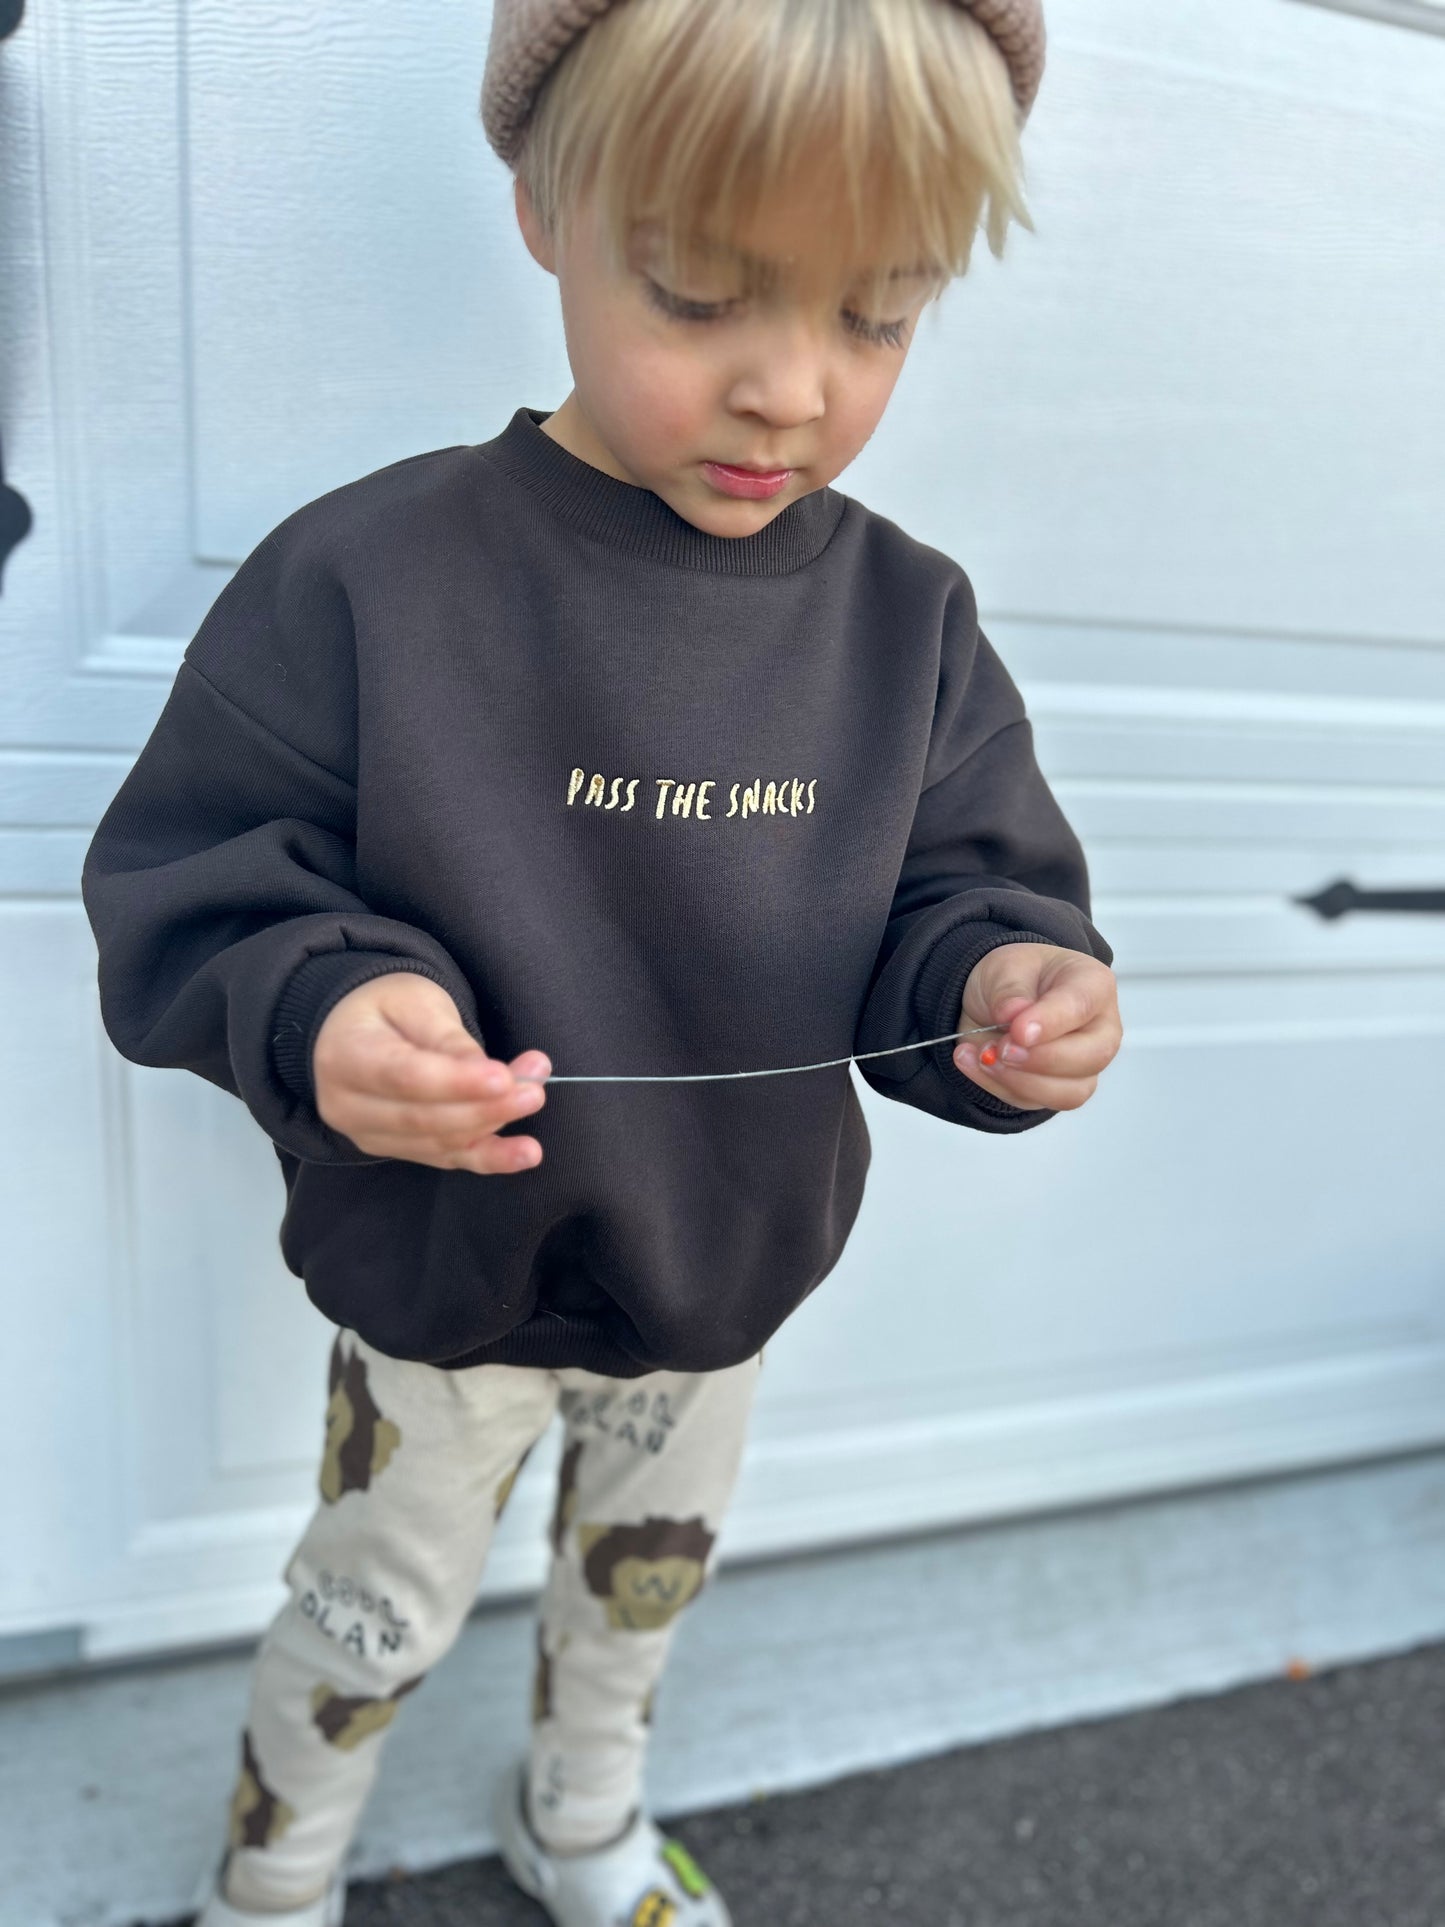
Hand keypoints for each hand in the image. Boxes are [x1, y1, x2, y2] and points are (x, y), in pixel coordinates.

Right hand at [312, 972, 550, 1173]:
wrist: (353, 1030)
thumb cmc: (386, 1007)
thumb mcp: (415, 1001)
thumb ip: (448, 1038)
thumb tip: (491, 1075)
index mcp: (346, 1057)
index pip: (404, 1077)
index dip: (456, 1083)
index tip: (503, 1079)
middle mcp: (349, 1106)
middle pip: (424, 1118)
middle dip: (486, 1108)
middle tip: (533, 1089)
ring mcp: (370, 1136)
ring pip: (440, 1143)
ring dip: (494, 1126)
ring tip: (534, 1096)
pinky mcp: (398, 1150)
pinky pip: (448, 1160)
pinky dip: (490, 1158)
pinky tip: (525, 1154)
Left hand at [953, 943, 1120, 1112]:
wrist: (993, 1003)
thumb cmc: (1013, 978)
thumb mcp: (1003, 968)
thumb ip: (1009, 991)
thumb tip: (1013, 1014)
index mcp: (1093, 985)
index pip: (1083, 1005)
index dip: (1051, 1021)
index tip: (1018, 1031)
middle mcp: (1100, 1029)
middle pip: (1092, 1057)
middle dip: (1040, 1059)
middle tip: (1001, 1048)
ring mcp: (1084, 1065)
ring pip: (1069, 1092)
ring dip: (1018, 1080)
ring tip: (982, 1055)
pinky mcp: (1059, 1090)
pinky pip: (1036, 1102)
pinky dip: (999, 1087)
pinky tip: (976, 1064)